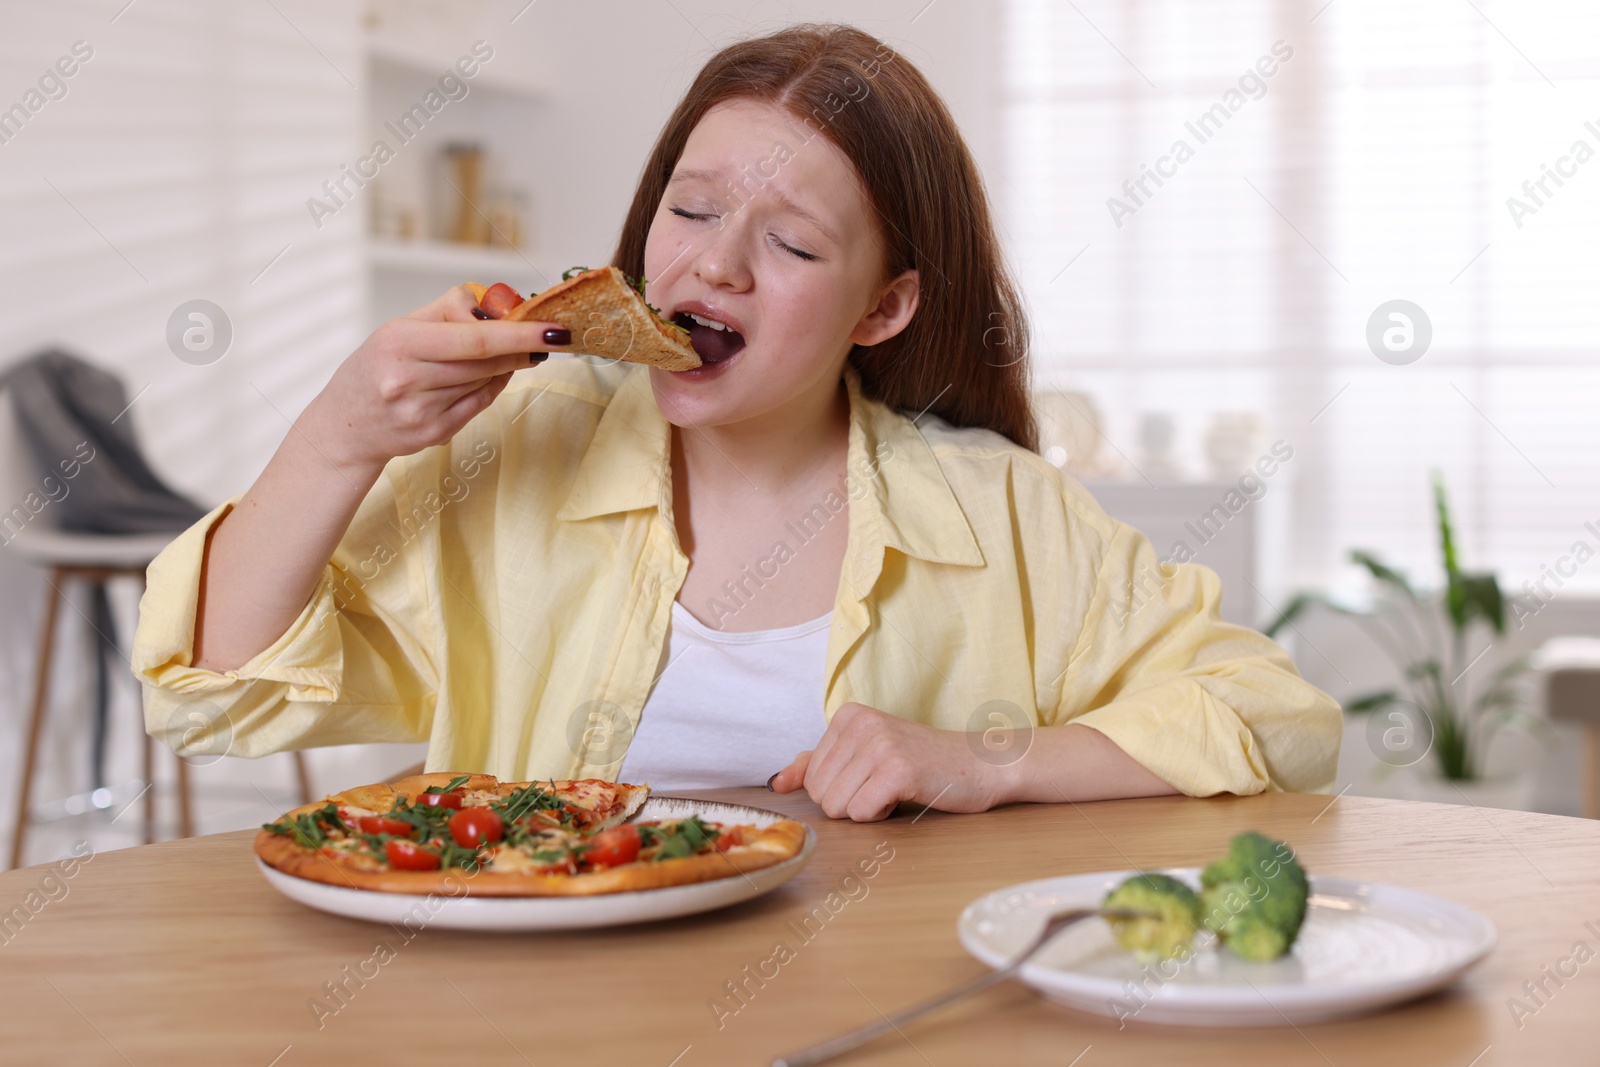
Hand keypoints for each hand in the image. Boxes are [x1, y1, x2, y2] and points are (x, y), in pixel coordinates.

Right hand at [300, 285, 568, 475]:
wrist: (346, 426)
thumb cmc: (376, 366)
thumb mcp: (401, 327)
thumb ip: (450, 311)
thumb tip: (499, 308)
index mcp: (400, 344)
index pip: (475, 339)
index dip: (520, 334)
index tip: (553, 329)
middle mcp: (409, 380)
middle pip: (487, 361)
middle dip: (523, 348)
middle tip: (547, 337)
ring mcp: (423, 412)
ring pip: (486, 381)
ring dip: (509, 364)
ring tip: (515, 352)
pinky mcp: (436, 434)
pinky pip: (481, 402)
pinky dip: (494, 384)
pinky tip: (495, 373)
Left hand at [769, 703, 1005, 821]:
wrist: (981, 764)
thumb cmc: (923, 763)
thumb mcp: (866, 754)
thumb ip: (819, 764)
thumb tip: (777, 782)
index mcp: (848, 715)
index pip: (810, 778)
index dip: (842, 789)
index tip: (874, 774)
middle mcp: (859, 723)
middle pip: (820, 794)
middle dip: (851, 802)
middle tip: (886, 784)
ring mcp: (879, 744)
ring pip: (837, 807)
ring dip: (867, 810)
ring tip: (896, 789)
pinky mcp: (897, 770)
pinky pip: (860, 813)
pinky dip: (882, 815)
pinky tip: (905, 795)